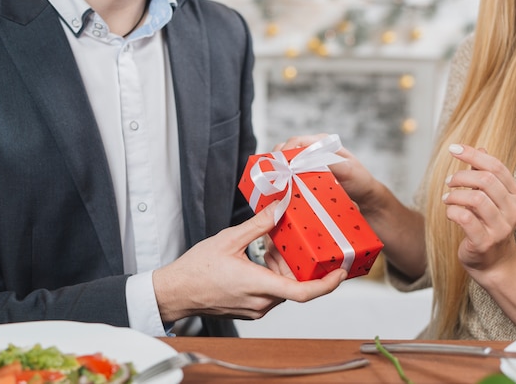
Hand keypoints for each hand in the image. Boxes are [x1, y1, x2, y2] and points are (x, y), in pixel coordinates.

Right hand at [152, 201, 346, 321]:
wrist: (175, 292)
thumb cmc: (196, 270)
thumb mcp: (229, 239)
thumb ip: (259, 224)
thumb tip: (281, 206)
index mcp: (259, 285)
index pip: (303, 292)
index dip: (327, 284)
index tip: (341, 272)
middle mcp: (261, 302)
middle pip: (295, 284)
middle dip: (298, 262)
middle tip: (293, 241)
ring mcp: (256, 308)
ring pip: (283, 287)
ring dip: (283, 267)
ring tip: (271, 245)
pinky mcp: (250, 308)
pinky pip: (272, 292)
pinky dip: (273, 274)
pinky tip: (261, 257)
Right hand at [275, 134, 381, 208]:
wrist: (365, 199)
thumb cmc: (359, 180)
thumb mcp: (347, 169)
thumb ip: (327, 162)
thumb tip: (304, 161)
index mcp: (321, 143)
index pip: (296, 142)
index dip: (286, 152)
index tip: (281, 166)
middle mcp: (311, 151)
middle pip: (285, 152)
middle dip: (277, 163)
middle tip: (274, 177)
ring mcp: (306, 166)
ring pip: (284, 165)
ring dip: (278, 173)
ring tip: (275, 185)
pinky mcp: (304, 179)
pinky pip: (289, 178)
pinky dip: (283, 183)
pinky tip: (280, 191)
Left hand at [443, 144, 515, 273]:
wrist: (495, 263)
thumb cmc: (489, 226)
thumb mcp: (491, 199)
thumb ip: (485, 175)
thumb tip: (480, 147)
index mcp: (515, 196)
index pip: (496, 167)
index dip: (473, 154)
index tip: (453, 148)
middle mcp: (512, 210)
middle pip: (486, 180)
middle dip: (461, 176)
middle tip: (449, 182)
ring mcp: (500, 227)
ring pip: (475, 198)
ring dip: (455, 194)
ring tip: (447, 198)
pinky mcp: (484, 241)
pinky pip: (465, 218)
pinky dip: (452, 210)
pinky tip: (449, 212)